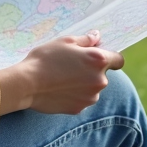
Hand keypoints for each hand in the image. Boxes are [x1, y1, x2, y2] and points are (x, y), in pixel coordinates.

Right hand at [0, 30, 123, 115]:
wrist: (27, 84)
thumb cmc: (46, 58)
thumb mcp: (65, 41)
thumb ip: (86, 40)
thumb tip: (97, 37)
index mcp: (99, 61)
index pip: (118, 59)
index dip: (111, 56)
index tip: (100, 56)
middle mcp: (100, 81)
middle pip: (103, 74)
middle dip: (92, 69)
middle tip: (72, 64)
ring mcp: (90, 97)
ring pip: (92, 87)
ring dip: (84, 82)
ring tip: (62, 77)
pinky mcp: (79, 109)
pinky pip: (81, 98)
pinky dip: (74, 94)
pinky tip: (59, 88)